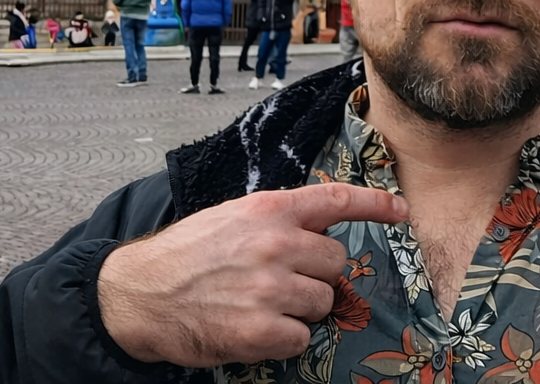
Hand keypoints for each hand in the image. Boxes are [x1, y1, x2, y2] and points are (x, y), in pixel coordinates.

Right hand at [98, 183, 406, 367]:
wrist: (139, 294)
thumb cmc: (186, 255)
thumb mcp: (232, 217)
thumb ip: (277, 220)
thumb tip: (322, 229)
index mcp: (269, 210)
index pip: (336, 199)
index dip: (376, 204)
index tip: (401, 210)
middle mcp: (276, 244)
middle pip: (336, 262)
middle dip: (317, 275)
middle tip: (281, 280)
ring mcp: (271, 288)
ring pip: (323, 301)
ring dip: (300, 309)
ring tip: (260, 304)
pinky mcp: (262, 330)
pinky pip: (302, 337)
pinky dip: (284, 338)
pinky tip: (254, 327)